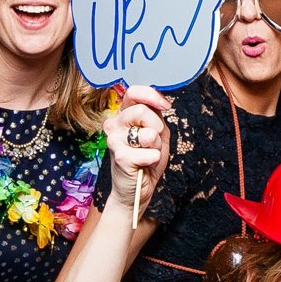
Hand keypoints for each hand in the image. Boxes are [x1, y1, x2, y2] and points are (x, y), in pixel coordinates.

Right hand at [103, 86, 171, 213]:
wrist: (137, 189)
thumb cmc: (147, 159)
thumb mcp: (157, 133)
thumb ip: (157, 116)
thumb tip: (162, 102)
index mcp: (123, 115)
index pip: (133, 92)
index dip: (152, 96)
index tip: (166, 106)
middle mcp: (114, 124)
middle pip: (142, 110)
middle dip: (157, 126)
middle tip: (154, 141)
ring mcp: (114, 140)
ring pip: (148, 132)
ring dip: (156, 145)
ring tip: (148, 153)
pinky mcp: (120, 157)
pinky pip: (150, 152)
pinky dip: (154, 159)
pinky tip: (145, 164)